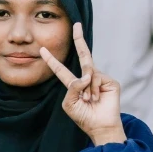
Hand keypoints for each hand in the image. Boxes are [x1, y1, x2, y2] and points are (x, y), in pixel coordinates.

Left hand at [41, 23, 125, 144]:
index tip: (42, 49)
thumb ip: (72, 87)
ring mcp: (99, 79)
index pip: (61, 70)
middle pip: (83, 56)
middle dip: (79, 39)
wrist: (100, 126)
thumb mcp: (69, 104)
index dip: (52, 60)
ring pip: (88, 73)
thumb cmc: (83, 117)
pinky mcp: (110, 81)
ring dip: (86, 90)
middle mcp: (87, 79)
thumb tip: (86, 74)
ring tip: (89, 101)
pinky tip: (97, 98)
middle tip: (77, 25)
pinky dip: (94, 89)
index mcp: (73, 85)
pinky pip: (97, 78)